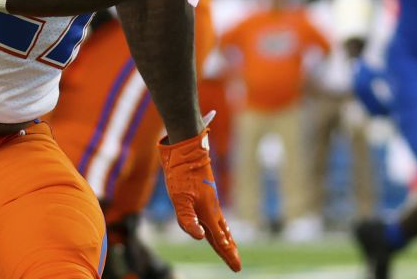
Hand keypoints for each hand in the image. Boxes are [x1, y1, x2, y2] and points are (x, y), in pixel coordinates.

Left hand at [159, 125, 240, 271]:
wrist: (187, 149)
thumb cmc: (181, 174)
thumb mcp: (179, 199)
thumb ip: (187, 220)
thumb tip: (200, 238)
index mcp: (207, 213)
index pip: (220, 240)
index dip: (228, 254)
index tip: (237, 268)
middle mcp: (211, 209)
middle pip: (222, 235)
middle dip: (229, 251)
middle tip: (236, 265)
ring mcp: (209, 201)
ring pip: (221, 225)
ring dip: (226, 238)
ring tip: (232, 248)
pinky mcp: (205, 195)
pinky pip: (216, 216)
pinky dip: (220, 226)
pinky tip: (218, 226)